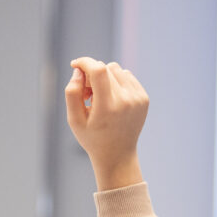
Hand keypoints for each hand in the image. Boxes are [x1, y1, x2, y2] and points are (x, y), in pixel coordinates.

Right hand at [65, 57, 147, 190]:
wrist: (117, 154)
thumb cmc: (92, 137)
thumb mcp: (74, 120)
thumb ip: (72, 93)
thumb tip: (78, 71)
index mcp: (107, 107)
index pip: (98, 70)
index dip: (85, 62)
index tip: (74, 64)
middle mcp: (126, 100)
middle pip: (106, 68)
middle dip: (91, 74)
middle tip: (86, 94)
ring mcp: (138, 98)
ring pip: (117, 69)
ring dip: (104, 77)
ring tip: (98, 97)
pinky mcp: (144, 98)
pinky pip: (127, 76)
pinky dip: (116, 81)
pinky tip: (110, 98)